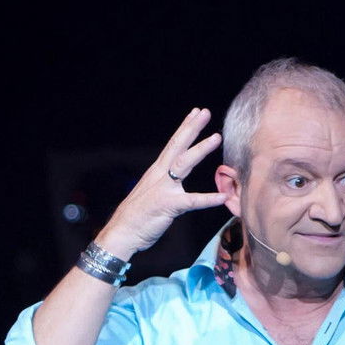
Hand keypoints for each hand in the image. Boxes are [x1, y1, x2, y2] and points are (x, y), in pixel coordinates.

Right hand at [98, 108, 227, 256]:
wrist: (122, 232)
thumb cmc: (138, 215)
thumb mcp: (152, 192)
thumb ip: (166, 183)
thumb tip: (176, 179)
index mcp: (157, 171)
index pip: (173, 145)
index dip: (185, 128)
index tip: (196, 113)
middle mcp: (160, 175)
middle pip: (178, 146)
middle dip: (192, 128)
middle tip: (205, 112)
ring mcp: (164, 189)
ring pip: (183, 164)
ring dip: (200, 149)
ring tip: (216, 137)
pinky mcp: (168, 206)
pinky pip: (192, 201)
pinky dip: (208, 199)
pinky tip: (222, 197)